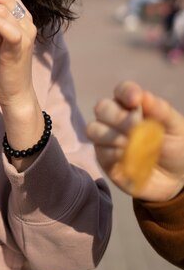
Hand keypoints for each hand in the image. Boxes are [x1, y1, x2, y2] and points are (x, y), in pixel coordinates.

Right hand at [87, 80, 183, 200]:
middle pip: (102, 108)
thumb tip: (143, 96)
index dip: (126, 92)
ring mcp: (107, 139)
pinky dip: (113, 153)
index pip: (122, 91)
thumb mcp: (176, 127)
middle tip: (135, 128)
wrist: (176, 178)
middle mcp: (115, 119)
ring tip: (131, 145)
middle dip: (117, 116)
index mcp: (133, 106)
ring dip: (112, 136)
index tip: (135, 100)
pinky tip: (127, 157)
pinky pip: (100, 152)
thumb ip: (161, 110)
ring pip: (94, 129)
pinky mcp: (104, 160)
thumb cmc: (176, 146)